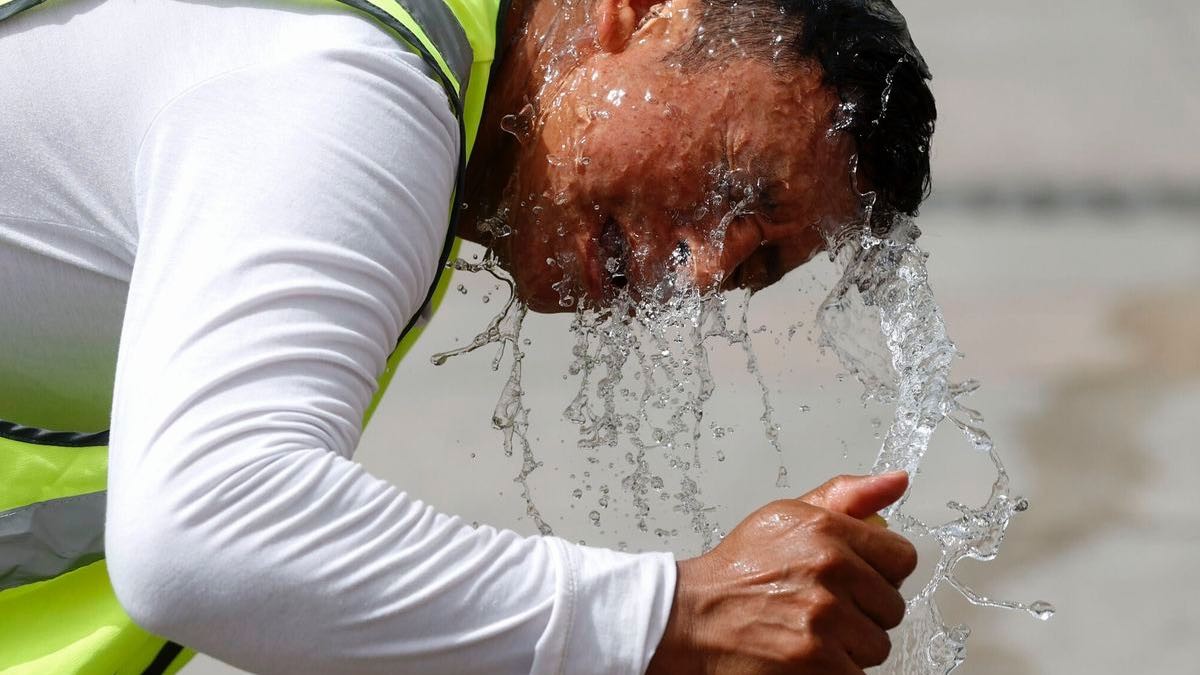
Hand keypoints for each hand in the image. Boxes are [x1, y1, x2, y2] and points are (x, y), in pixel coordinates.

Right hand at [647, 472, 916, 674]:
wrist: (692, 619)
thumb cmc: (738, 571)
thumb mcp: (787, 516)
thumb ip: (847, 497)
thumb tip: (895, 481)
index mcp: (827, 531)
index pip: (902, 557)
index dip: (881, 571)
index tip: (857, 578)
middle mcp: (830, 571)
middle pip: (892, 606)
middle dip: (864, 610)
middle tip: (823, 606)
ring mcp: (826, 619)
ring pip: (876, 643)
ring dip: (850, 644)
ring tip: (811, 630)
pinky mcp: (819, 662)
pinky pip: (856, 672)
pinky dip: (834, 669)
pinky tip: (805, 653)